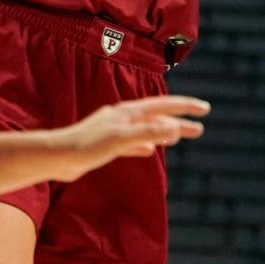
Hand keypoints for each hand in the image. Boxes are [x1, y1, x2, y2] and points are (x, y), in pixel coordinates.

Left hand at [56, 94, 209, 179]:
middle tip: (201, 124)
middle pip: (158, 116)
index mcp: (129, 112)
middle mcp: (124, 117)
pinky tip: (150, 151)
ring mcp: (116, 130)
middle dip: (180, 119)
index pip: (164, 106)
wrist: (59, 157)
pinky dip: (146, 144)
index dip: (185, 107)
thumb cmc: (88, 146)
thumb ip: (148, 133)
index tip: (205, 109)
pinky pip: (135, 142)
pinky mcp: (108, 145)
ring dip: (165, 131)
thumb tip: (175, 129)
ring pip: (148, 129)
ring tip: (180, 135)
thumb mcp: (122, 139)